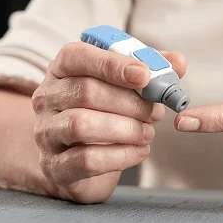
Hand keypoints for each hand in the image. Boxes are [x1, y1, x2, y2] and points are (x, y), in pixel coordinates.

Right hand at [31, 40, 185, 203]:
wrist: (76, 158)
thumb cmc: (101, 112)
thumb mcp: (122, 86)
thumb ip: (149, 70)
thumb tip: (177, 62)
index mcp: (62, 69)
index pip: (78, 56)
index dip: (112, 64)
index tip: (145, 75)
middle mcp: (47, 98)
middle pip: (85, 91)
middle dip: (129, 102)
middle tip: (156, 111)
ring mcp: (46, 132)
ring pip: (81, 124)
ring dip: (125, 128)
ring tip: (148, 132)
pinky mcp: (54, 166)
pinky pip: (86, 160)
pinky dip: (120, 155)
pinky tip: (140, 151)